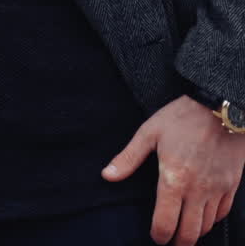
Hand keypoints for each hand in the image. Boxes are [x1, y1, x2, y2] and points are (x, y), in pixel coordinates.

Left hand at [102, 94, 244, 244]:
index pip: (165, 224)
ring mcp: (216, 189)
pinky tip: (204, 213)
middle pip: (188, 234)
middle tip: (170, 238)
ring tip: (184, 227)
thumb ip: (129, 157)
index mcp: (173, 179)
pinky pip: (223, 213)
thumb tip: (107, 175)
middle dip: (177, 242)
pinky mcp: (231, 184)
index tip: (155, 235)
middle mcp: (196, 190)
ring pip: (206, 226)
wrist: (218, 105)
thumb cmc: (183, 116)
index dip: (158, 236)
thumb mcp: (150, 132)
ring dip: (194, 231)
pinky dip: (212, 219)